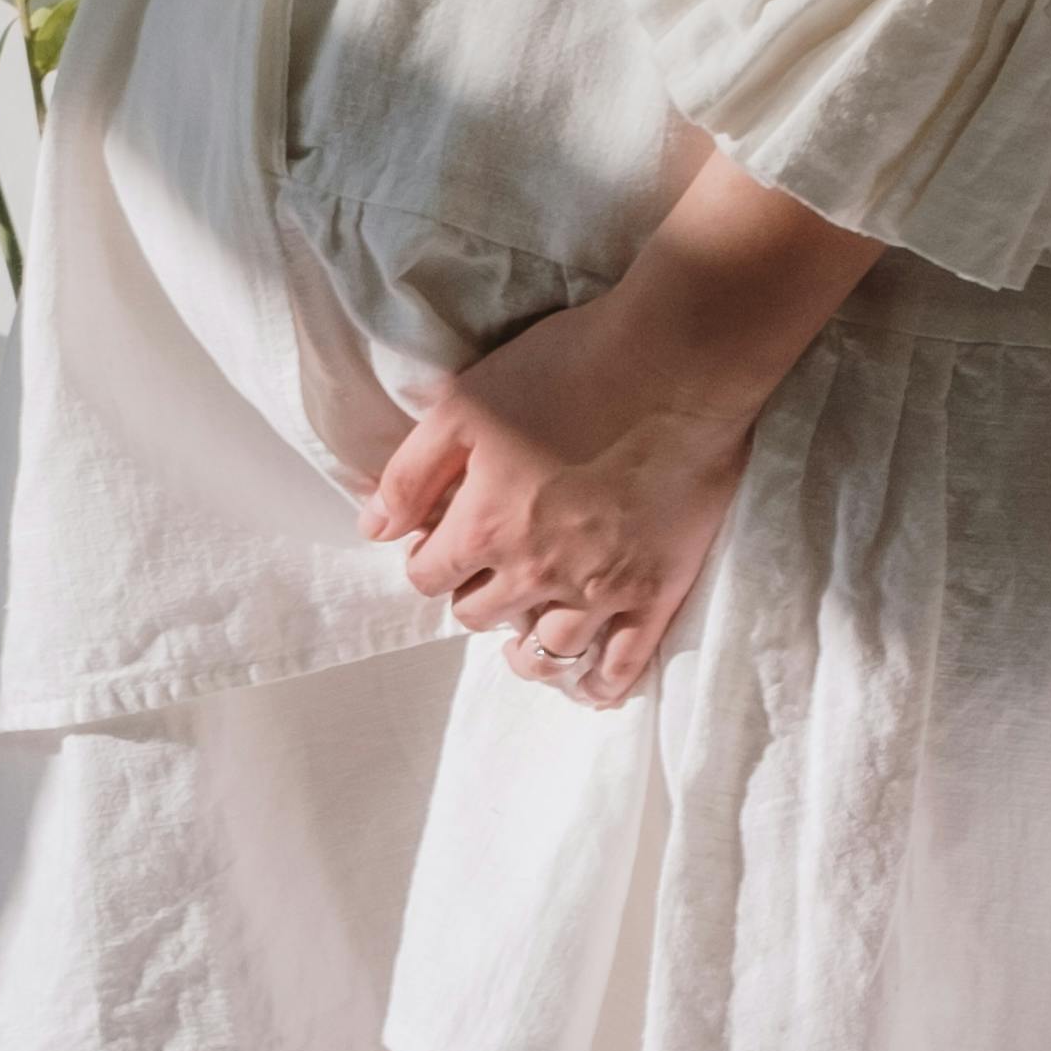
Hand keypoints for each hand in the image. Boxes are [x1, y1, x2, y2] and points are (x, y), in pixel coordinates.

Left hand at [364, 153, 880, 706]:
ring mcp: (599, 590)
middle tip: (491, 567)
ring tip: (525, 631)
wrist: (676, 364)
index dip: (428, 558)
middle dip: (475, 593)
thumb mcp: (464, 403)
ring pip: (545, 652)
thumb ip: (411, 471)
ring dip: (524, 646)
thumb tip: (375, 528)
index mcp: (484, 528)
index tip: (441, 540)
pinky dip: (598, 684)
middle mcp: (536, 573)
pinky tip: (587, 686)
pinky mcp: (656, 591)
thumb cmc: (567, 369)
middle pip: (481, 615)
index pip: (429, 576)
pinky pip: (621, 666)